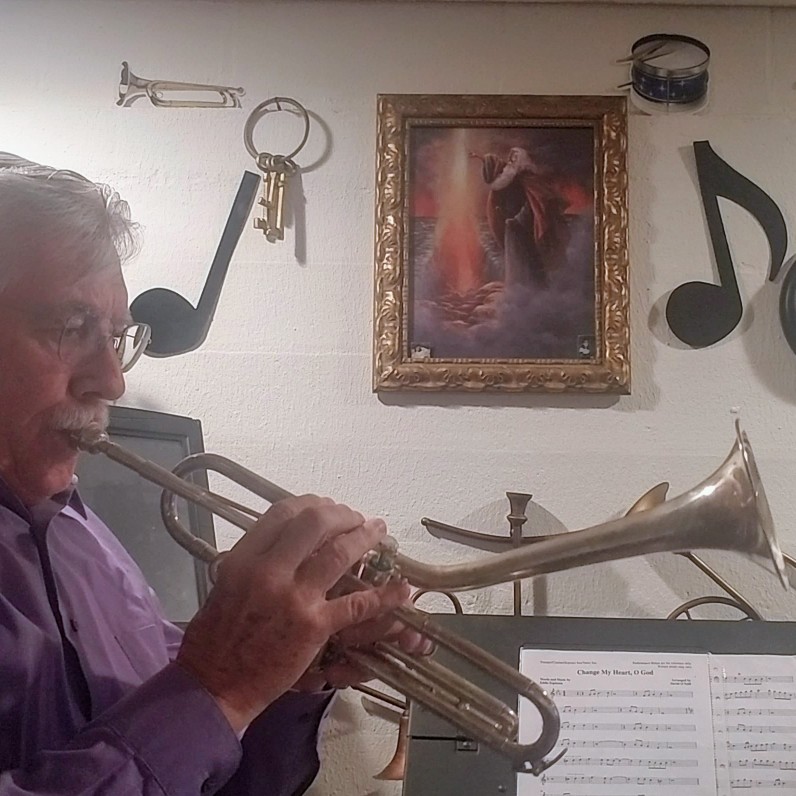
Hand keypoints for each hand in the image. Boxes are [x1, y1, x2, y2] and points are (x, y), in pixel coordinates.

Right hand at [176, 496, 408, 731]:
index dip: (310, 504)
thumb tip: (283, 543)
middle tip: (354, 518)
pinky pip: (356, 604)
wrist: (213, 685)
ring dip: (364, 537)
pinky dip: (383, 595)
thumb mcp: (225, 585)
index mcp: (244, 558)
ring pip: (338, 553)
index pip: (282, 513)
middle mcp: (268, 571)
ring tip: (378, 532)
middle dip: (341, 514)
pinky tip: (399, 588)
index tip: (325, 506)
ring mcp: (293, 597)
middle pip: (314, 522)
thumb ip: (253, 560)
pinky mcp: (314, 626)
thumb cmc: (214, 640)